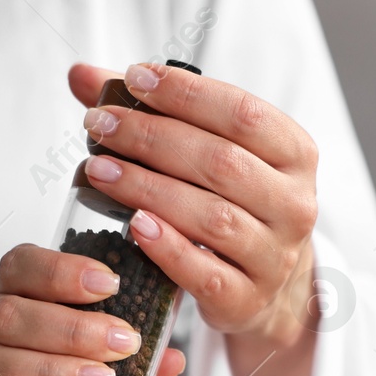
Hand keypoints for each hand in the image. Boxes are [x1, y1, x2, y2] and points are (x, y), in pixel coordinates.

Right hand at [0, 244, 187, 375]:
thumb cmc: (26, 364)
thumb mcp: (67, 345)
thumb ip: (118, 349)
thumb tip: (172, 358)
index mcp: (11, 292)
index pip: (22, 265)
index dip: (63, 271)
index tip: (108, 283)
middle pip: (10, 315)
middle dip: (71, 329)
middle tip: (122, 343)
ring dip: (50, 371)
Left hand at [67, 62, 321, 375]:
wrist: (265, 287)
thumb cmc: (229, 203)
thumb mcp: (208, 153)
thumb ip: (151, 111)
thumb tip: (81, 75)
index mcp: (295, 154)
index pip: (242, 113)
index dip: (187, 93)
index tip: (134, 79)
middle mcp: (294, 205)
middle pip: (220, 163)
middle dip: (152, 138)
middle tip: (99, 126)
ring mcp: (274, 257)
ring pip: (211, 217)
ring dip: (148, 189)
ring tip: (98, 170)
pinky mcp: (246, 300)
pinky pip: (204, 273)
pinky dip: (167, 248)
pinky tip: (133, 225)